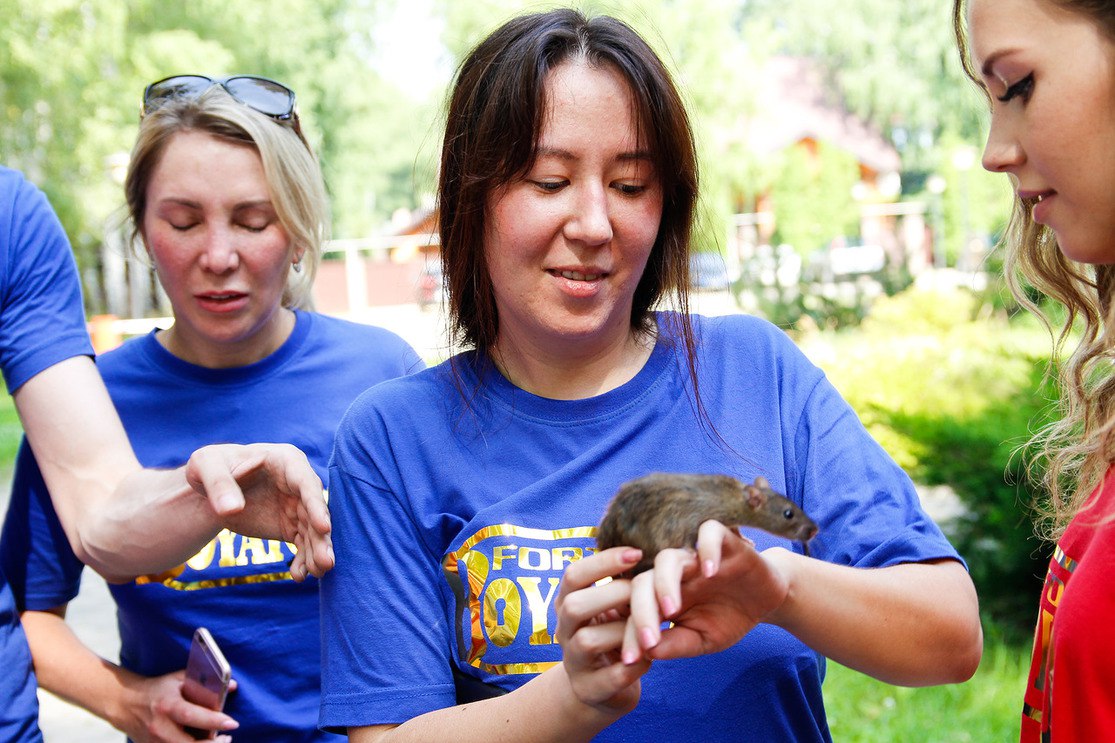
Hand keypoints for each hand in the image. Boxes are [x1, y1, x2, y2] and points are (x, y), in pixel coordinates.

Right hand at [116, 670, 237, 742]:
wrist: (125, 704)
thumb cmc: (157, 690)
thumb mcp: (178, 679)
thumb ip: (204, 682)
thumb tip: (232, 685)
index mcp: (167, 706)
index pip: (192, 716)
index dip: (214, 721)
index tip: (233, 723)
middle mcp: (160, 727)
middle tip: (228, 737)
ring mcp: (155, 742)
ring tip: (220, 742)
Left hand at [185, 443, 332, 579]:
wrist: (209, 488)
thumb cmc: (210, 466)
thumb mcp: (206, 465)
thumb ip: (219, 484)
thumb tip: (232, 509)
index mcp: (286, 461)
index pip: (306, 483)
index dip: (316, 505)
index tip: (324, 527)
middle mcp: (298, 483)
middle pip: (315, 510)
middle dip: (321, 536)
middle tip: (326, 562)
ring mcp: (296, 506)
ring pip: (313, 530)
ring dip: (316, 552)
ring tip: (317, 572)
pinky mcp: (290, 526)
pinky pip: (302, 544)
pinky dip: (302, 559)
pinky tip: (299, 575)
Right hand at [554, 547, 648, 716]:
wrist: (600, 688)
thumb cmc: (611, 634)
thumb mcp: (609, 606)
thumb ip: (617, 582)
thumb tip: (642, 544)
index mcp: (568, 603)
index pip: (573, 574)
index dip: (603, 561)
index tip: (637, 553)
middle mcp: (563, 630)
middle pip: (574, 605)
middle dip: (613, 595)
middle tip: (643, 593)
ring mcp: (573, 662)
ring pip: (589, 641)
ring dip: (624, 632)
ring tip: (648, 628)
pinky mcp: (589, 690)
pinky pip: (611, 677)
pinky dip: (635, 667)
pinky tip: (652, 656)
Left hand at [625, 520, 789, 660]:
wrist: (765, 601)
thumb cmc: (728, 619)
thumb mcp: (703, 640)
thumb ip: (676, 644)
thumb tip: (648, 652)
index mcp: (662, 597)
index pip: (635, 610)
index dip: (630, 634)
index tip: (630, 660)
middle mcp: (673, 575)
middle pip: (643, 581)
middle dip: (641, 611)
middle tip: (648, 640)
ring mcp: (695, 557)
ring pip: (667, 558)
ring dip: (664, 583)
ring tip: (672, 609)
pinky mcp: (724, 542)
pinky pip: (709, 532)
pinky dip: (707, 548)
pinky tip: (711, 572)